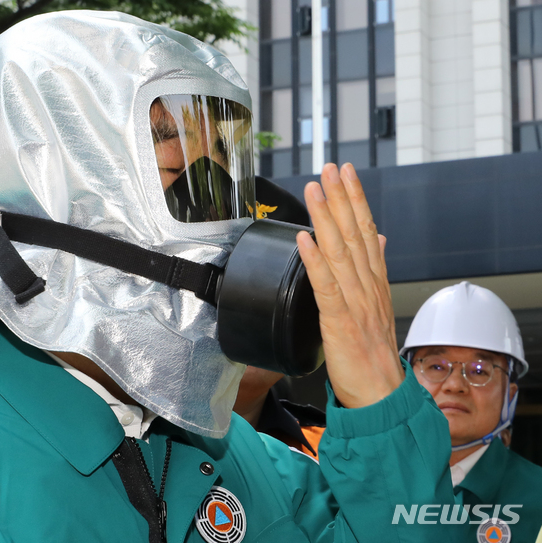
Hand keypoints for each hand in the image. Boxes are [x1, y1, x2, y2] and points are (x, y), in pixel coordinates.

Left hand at [296, 163, 402, 407]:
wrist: (381, 392)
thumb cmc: (374, 353)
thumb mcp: (375, 305)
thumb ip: (373, 271)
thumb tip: (376, 240)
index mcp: (374, 281)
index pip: (366, 231)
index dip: (355, 199)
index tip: (345, 173)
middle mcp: (367, 285)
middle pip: (355, 233)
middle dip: (341, 197)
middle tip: (330, 167)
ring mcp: (355, 302)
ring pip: (340, 252)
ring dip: (326, 218)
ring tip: (315, 189)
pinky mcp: (340, 321)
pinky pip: (326, 286)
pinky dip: (315, 260)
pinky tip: (305, 238)